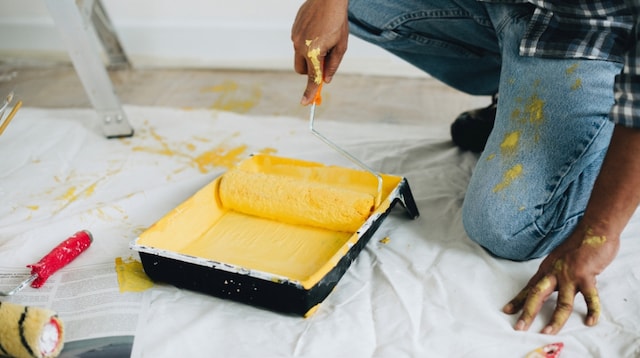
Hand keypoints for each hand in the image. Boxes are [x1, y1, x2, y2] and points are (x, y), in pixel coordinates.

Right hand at [291, 0, 348, 104]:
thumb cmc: (337, 21)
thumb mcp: (341, 45)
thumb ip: (333, 65)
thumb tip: (327, 79)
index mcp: (314, 53)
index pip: (312, 78)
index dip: (310, 92)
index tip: (306, 103)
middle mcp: (301, 47)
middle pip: (302, 71)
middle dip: (310, 71)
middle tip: (323, 63)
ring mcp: (295, 38)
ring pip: (299, 57)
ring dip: (309, 56)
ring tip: (323, 39)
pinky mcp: (293, 30)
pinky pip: (298, 44)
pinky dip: (306, 44)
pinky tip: (317, 31)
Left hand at [503, 224, 618, 333]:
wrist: (593, 229)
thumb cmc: (577, 245)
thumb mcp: (559, 260)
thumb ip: (554, 273)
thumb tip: (549, 285)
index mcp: (546, 269)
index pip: (529, 288)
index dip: (518, 300)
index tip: (507, 310)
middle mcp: (554, 273)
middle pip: (537, 295)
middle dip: (528, 313)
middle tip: (519, 327)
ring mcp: (570, 275)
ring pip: (561, 302)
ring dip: (555, 320)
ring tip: (548, 332)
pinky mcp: (586, 276)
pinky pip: (589, 298)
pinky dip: (592, 311)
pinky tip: (590, 321)